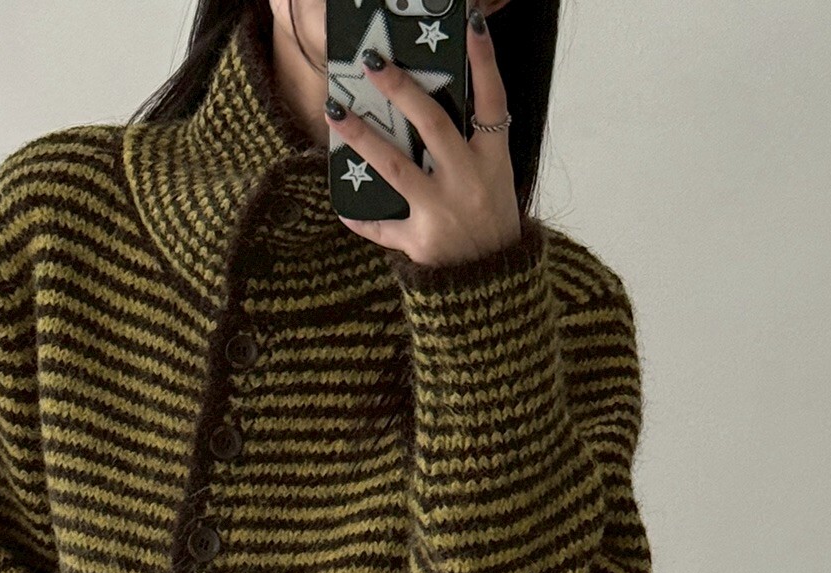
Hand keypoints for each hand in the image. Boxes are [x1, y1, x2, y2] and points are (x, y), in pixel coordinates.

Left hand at [329, 11, 522, 268]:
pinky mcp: (420, 241)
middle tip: (373, 62)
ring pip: (396, 166)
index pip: (493, 100)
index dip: (485, 61)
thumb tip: (427, 110)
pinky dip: (362, 219)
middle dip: (402, 90)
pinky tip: (344, 209)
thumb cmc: (491, 224)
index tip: (470, 26)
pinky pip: (383, 227)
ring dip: (363, 136)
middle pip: (433, 124)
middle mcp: (468, 180)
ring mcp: (442, 210)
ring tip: (336, 112)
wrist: (493, 288)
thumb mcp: (494, 181)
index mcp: (493, 160)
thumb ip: (469, 147)